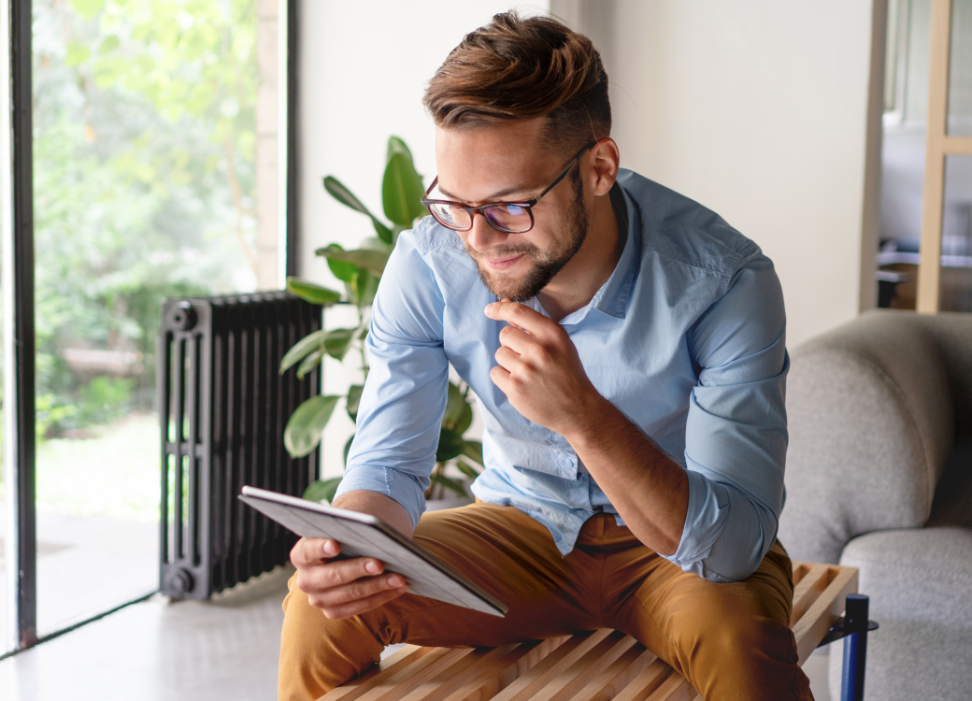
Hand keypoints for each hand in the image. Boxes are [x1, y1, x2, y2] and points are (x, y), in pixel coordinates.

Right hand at [290, 537, 408, 618]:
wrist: (345, 554)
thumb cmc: (346, 536)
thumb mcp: (344, 529)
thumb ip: (351, 530)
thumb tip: (374, 533)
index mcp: (301, 554)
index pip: (309, 550)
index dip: (321, 547)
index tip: (336, 544)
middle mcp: (305, 580)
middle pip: (333, 575)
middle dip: (358, 569)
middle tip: (380, 563)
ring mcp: (318, 599)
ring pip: (351, 594)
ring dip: (378, 586)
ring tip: (400, 577)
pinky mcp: (334, 611)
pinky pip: (360, 607)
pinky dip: (383, 596)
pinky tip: (400, 587)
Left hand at [484, 299, 602, 436]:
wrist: (578, 409)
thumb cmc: (567, 372)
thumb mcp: (559, 343)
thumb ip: (532, 325)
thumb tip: (504, 303)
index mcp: (553, 334)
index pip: (518, 312)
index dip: (500, 308)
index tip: (489, 310)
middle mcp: (540, 350)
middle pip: (505, 334)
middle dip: (512, 344)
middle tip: (528, 358)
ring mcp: (526, 370)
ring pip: (499, 354)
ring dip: (509, 362)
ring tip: (528, 373)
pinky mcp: (515, 389)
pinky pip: (495, 373)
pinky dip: (504, 378)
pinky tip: (521, 384)